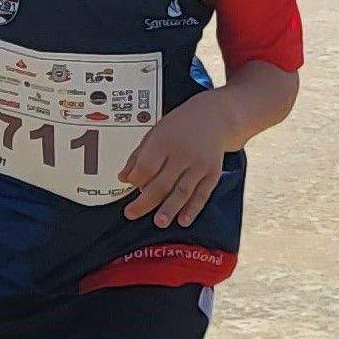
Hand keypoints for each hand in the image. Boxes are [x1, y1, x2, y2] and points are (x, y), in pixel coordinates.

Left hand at [118, 97, 234, 227]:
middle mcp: (183, 153)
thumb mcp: (155, 133)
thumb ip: (138, 156)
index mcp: (165, 141)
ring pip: (182, 191)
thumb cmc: (180, 126)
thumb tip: (123, 177)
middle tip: (132, 214)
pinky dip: (193, 209)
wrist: (214, 117)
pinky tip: (183, 220)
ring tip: (159, 222)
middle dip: (145, 202)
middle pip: (162, 183)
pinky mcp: (213, 173)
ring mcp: (200, 164)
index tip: (130, 184)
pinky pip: (202, 194)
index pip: (146, 167)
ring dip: (170, 209)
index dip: (136, 180)